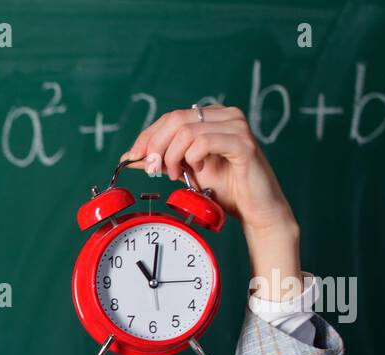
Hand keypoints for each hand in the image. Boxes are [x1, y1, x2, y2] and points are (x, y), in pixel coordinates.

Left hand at [119, 105, 295, 234]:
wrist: (254, 209)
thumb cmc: (225, 189)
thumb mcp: (185, 171)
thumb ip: (163, 160)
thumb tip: (130, 156)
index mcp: (212, 117)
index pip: (171, 117)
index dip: (148, 136)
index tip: (133, 156)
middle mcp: (225, 115)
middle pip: (176, 119)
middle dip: (157, 146)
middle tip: (154, 169)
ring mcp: (236, 126)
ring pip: (187, 131)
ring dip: (173, 156)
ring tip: (176, 174)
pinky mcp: (243, 143)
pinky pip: (205, 142)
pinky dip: (193, 158)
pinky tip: (198, 171)